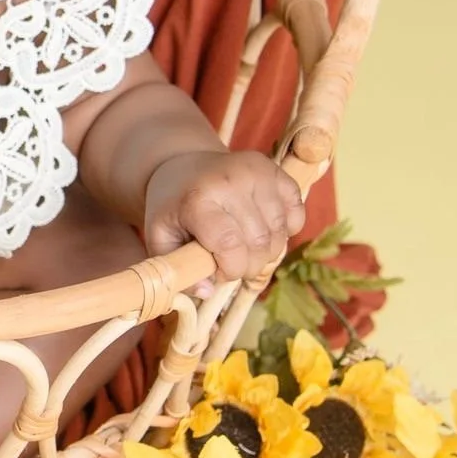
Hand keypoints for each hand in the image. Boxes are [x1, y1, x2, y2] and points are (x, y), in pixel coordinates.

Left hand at [143, 150, 305, 285]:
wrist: (183, 166)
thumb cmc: (173, 208)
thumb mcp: (160, 238)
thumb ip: (178, 269)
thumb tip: (208, 291)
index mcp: (198, 199)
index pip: (230, 246)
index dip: (231, 270)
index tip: (220, 271)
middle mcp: (230, 181)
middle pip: (259, 244)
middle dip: (249, 266)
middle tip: (233, 262)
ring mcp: (257, 173)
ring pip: (279, 233)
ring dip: (267, 252)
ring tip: (245, 247)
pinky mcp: (276, 171)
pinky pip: (296, 215)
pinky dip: (284, 232)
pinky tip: (262, 229)